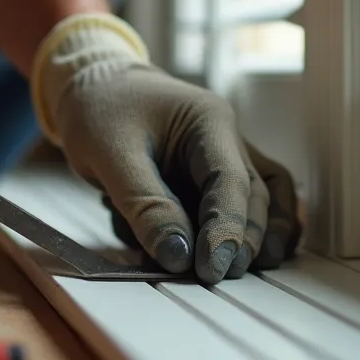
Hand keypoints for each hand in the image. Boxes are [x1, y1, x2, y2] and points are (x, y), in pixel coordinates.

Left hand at [32, 15, 302, 282]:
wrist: (93, 83)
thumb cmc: (99, 108)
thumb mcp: (110, 155)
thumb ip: (145, 205)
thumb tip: (178, 256)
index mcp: (208, 121)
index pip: (229, 181)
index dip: (226, 229)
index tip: (212, 267)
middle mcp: (227, 138)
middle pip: (255, 194)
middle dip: (242, 238)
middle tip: (218, 276)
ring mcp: (225, 154)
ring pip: (266, 195)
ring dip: (262, 233)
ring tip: (253, 268)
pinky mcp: (211, 173)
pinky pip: (246, 199)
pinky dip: (251, 225)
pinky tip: (253, 252)